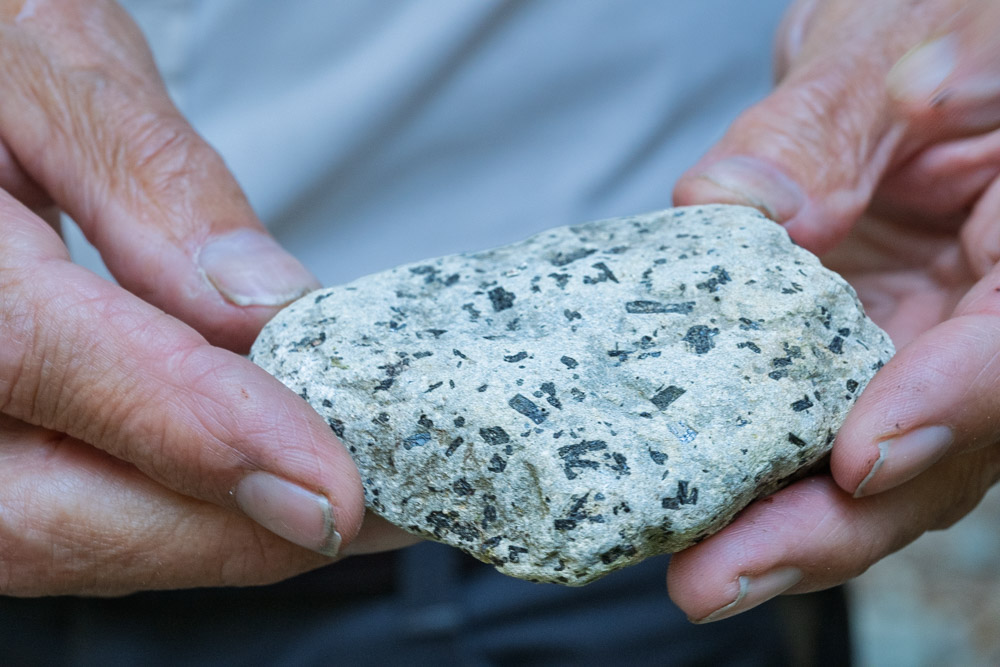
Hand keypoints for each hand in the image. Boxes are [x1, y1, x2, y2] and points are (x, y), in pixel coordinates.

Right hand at [0, 0, 412, 595]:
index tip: (330, 482)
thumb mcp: (55, 75)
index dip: (200, 431)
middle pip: (52, 507)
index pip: (45, 361)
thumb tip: (265, 305)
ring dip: (212, 533)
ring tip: (336, 500)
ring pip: (59, 533)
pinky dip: (169, 510)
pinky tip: (254, 489)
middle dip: (231, 529)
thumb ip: (151, 186)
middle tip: (373, 512)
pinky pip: (60, 510)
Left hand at [670, 0, 999, 621]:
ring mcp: (927, 352)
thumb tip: (729, 208)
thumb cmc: (925, 37)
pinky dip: (765, 483)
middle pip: (946, 449)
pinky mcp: (865, 364)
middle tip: (722, 572)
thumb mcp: (875, 56)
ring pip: (884, 469)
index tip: (860, 455)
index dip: (947, 405)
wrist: (911, 61)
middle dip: (837, 521)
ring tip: (699, 574)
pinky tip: (697, 514)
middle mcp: (994, 317)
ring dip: (789, 531)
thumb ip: (812, 131)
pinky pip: (823, 434)